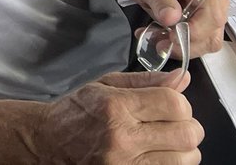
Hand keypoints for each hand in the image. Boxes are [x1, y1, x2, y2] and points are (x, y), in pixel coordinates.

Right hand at [33, 71, 201, 163]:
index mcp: (116, 107)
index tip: (171, 104)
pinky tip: (156, 155)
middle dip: (187, 126)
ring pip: (186, 159)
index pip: (175, 103)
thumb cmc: (75, 113)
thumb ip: (145, 82)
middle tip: (173, 124)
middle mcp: (123, 138)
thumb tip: (182, 78)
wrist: (48, 143)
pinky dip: (170, 163)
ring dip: (183, 150)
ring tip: (165, 142)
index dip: (180, 103)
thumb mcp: (104, 86)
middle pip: (187, 134)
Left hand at [124, 0, 228, 58]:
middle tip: (160, 42)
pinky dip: (179, 46)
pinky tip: (161, 38)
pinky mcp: (200, 24)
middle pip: (212, 34)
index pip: (212, 15)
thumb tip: (172, 18)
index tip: (173, 36)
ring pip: (206, 43)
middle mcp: (212, 1)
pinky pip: (197, 42)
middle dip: (187, 44)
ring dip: (182, 47)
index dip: (196, 31)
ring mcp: (208, 14)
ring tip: (157, 40)